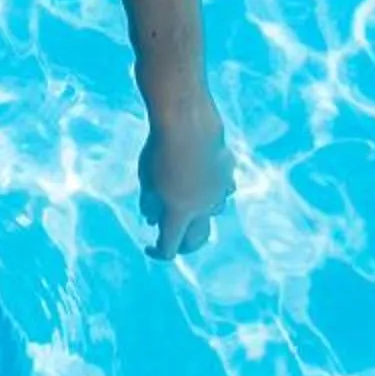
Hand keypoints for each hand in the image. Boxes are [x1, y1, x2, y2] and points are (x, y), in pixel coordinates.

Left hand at [139, 101, 234, 258]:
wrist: (188, 123)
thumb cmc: (159, 151)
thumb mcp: (146, 179)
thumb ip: (149, 203)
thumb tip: (152, 219)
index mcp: (179, 213)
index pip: (170, 247)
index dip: (158, 252)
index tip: (148, 247)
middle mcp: (203, 208)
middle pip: (198, 239)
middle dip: (186, 246)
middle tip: (175, 243)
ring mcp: (219, 192)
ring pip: (213, 214)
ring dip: (200, 216)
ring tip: (188, 210)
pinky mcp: (228, 174)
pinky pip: (223, 191)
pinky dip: (213, 193)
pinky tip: (205, 185)